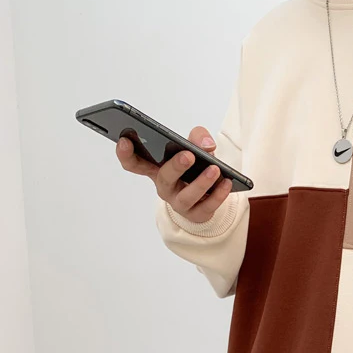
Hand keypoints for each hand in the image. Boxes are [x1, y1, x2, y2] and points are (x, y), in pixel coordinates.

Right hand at [116, 125, 231, 223]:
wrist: (208, 196)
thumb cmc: (195, 168)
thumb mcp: (194, 147)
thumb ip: (198, 138)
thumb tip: (207, 146)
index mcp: (157, 168)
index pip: (134, 163)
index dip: (126, 154)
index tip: (125, 140)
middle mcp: (165, 187)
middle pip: (164, 178)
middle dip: (175, 167)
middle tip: (187, 155)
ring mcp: (179, 203)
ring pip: (186, 196)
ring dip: (201, 182)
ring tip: (215, 169)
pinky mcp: (197, 214)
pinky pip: (207, 206)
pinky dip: (218, 194)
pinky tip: (227, 183)